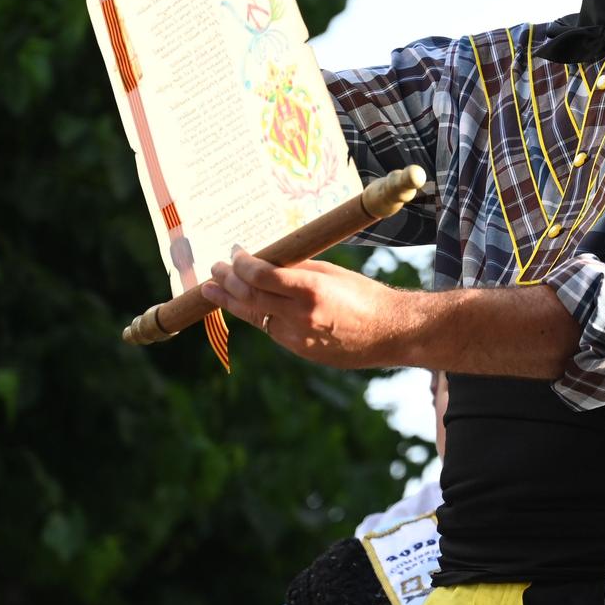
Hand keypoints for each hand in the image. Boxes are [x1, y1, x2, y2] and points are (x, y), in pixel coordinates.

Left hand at [200, 247, 410, 368]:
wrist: (391, 332)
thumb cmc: (366, 296)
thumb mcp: (332, 273)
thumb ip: (298, 269)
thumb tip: (268, 261)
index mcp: (310, 290)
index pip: (260, 275)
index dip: (241, 264)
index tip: (235, 253)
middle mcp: (299, 315)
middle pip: (249, 297)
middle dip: (227, 282)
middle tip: (214, 270)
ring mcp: (297, 337)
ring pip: (254, 316)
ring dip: (232, 301)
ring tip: (214, 290)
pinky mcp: (300, 350)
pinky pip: (272, 330)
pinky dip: (257, 315)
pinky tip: (248, 306)